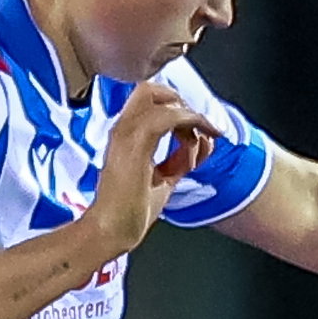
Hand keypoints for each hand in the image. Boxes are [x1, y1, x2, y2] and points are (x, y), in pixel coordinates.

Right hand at [75, 84, 214, 258]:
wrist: (112, 230)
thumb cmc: (131, 211)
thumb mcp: (164, 179)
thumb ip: (180, 159)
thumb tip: (201, 144)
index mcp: (126, 135)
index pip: (149, 100)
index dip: (177, 107)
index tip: (200, 129)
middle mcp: (123, 128)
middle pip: (151, 88)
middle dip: (181, 101)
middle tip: (201, 126)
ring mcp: (126, 133)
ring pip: (160, 97)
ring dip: (188, 113)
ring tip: (205, 133)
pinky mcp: (134, 143)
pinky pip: (167, 117)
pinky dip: (189, 123)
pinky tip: (201, 139)